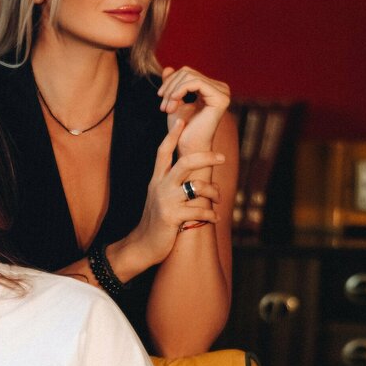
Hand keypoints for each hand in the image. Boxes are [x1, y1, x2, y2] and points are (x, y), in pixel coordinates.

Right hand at [110, 120, 223, 273]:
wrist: (143, 245)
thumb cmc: (156, 221)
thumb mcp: (159, 197)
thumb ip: (171, 183)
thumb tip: (190, 172)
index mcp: (157, 180)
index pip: (163, 151)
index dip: (172, 135)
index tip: (182, 120)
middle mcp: (160, 187)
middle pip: (185, 162)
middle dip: (206, 157)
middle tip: (222, 157)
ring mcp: (166, 201)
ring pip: (197, 187)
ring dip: (213, 193)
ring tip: (218, 200)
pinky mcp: (172, 217)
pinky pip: (199, 211)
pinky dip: (211, 215)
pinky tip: (214, 218)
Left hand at [158, 65, 230, 156]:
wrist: (188, 149)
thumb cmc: (181, 130)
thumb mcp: (174, 102)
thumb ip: (172, 85)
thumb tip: (168, 68)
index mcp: (212, 88)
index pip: (187, 73)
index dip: (170, 82)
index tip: (160, 98)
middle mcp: (221, 88)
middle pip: (187, 72)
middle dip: (170, 87)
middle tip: (163, 106)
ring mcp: (223, 93)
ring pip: (189, 76)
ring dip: (172, 91)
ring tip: (166, 109)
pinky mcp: (220, 98)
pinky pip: (195, 83)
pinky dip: (179, 91)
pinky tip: (173, 104)